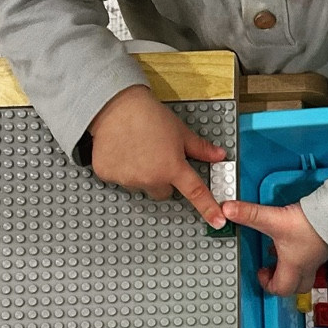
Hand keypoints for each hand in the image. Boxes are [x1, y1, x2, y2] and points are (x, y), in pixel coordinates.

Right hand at [87, 85, 226, 226]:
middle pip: (163, 192)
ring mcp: (128, 179)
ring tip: (137, 150)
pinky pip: (119, 179)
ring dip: (141, 175)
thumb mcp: (180, 131)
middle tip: (157, 157)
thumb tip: (218, 155)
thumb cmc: (148, 115)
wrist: (115, 106)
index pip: (195, 193)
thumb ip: (200, 148)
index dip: (208, 208)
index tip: (217, 221)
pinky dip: (121, 169)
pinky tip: (122, 151)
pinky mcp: (108, 176)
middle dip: (162, 179)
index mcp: (172, 168)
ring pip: (140, 186)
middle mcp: (150, 178)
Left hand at [221, 197, 327, 297]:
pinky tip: (297, 238)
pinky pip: (312, 257)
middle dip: (282, 281)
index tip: (261, 272)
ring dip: (292, 266)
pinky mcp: (325, 246)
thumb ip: (250, 214)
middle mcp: (307, 265)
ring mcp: (318, 257)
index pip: (280, 289)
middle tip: (273, 269)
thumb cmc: (311, 225)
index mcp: (293, 266)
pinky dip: (302, 253)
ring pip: (305, 272)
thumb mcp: (274, 219)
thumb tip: (228, 211)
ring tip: (282, 250)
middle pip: (296, 286)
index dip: (267, 284)